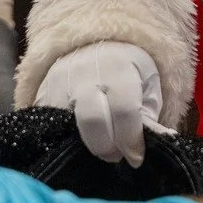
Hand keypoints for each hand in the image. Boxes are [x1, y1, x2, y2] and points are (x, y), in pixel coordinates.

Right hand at [36, 41, 165, 164]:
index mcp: (118, 68)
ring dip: (86, 144)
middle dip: (107, 147)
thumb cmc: (130, 70)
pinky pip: (51, 122)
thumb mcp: (148, 86)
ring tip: (101, 145)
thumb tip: (160, 142)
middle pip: (92, 120)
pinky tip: (81, 137)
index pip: (124, 111)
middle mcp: (85, 72)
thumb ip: (150, 116)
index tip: (136, 158)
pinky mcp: (43, 92)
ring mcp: (59, 81)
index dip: (131, 140)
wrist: (97, 45)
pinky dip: (66, 136)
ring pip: (68, 124)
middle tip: (116, 155)